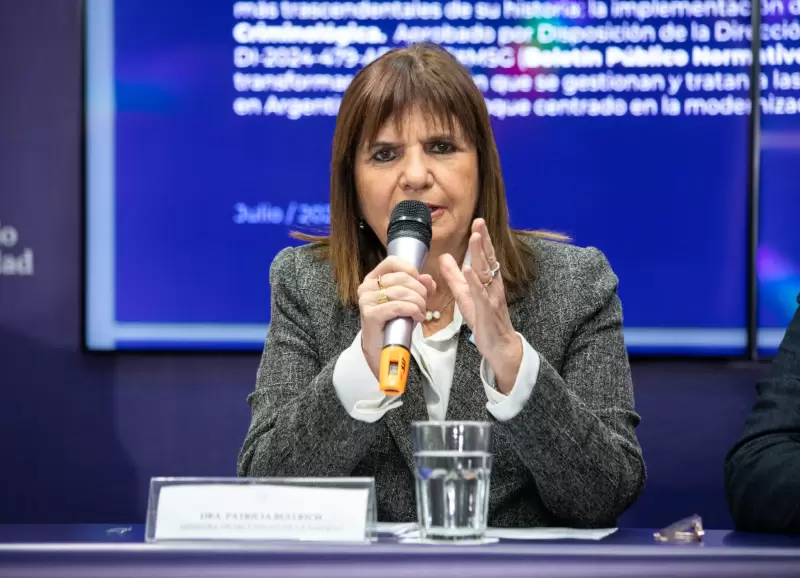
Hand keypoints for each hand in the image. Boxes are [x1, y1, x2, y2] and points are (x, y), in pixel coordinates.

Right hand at [358, 256, 436, 377]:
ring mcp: (366, 300)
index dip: (411, 270)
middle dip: (419, 290)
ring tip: (421, 312)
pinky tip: (417, 318)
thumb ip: (419, 287)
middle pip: (401, 278)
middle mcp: (366, 287)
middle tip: (424, 303)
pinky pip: (398, 306)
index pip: (392, 262)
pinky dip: (413, 311)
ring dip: (418, 302)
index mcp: (373, 279)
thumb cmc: (394, 323)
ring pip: (402, 292)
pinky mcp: (370, 315)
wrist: (381, 350)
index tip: (420, 283)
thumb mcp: (409, 301)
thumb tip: (427, 278)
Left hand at [440, 219, 521, 392]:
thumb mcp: (466, 295)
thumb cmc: (484, 320)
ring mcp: (491, 298)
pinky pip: (480, 294)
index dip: (482, 240)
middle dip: (483, 240)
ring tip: (475, 238)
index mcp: (488, 282)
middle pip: (488, 260)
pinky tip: (469, 270)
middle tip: (479, 222)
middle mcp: (492, 286)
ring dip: (480, 255)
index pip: (485, 257)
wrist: (499, 346)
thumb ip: (455, 277)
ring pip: (485, 273)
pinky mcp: (486, 311)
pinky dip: (474, 282)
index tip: (477, 222)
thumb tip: (444, 258)